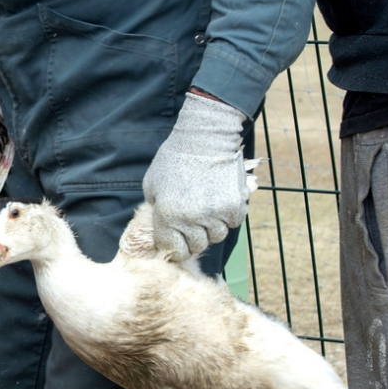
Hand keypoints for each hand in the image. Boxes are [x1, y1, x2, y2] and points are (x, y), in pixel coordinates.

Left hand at [143, 91, 249, 261]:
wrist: (205, 138)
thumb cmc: (175, 159)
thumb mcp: (152, 185)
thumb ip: (156, 210)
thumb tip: (162, 229)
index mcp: (167, 216)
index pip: (174, 250)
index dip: (176, 247)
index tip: (179, 242)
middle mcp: (191, 220)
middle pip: (197, 246)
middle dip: (194, 237)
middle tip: (194, 222)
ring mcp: (215, 214)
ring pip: (217, 236)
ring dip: (212, 226)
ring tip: (208, 208)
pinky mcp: (234, 206)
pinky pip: (233, 223)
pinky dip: (229, 216)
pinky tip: (221, 200)